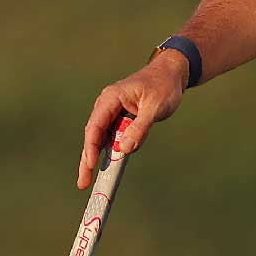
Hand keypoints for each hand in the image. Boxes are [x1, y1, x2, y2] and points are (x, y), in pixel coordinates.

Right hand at [78, 50, 187, 188]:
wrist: (171, 73)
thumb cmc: (164, 86)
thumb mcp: (155, 107)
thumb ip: (140, 127)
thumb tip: (125, 149)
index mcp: (111, 98)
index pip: (96, 126)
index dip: (91, 147)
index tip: (90, 165)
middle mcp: (106, 105)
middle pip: (93, 135)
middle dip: (87, 159)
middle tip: (83, 183)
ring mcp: (111, 112)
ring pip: (100, 138)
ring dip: (95, 157)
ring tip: (89, 179)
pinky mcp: (119, 118)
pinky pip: (111, 136)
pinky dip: (108, 150)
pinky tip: (106, 165)